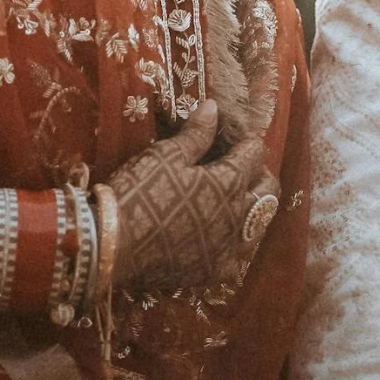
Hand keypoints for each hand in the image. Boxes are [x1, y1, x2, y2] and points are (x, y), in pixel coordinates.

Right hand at [108, 99, 276, 295]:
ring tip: (236, 202)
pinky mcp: (214, 272)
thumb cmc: (139, 191)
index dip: (246, 143)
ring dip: (253, 210)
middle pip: (268, 190)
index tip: (235, 140)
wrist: (112, 245)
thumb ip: (196, 133)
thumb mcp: (166, 156)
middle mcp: (239, 217)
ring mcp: (229, 248)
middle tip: (242, 168)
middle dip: (260, 174)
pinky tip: (220, 238)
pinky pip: (236, 257)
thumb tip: (213, 107)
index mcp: (229, 182)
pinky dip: (234, 244)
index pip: (254, 154)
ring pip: (259, 225)